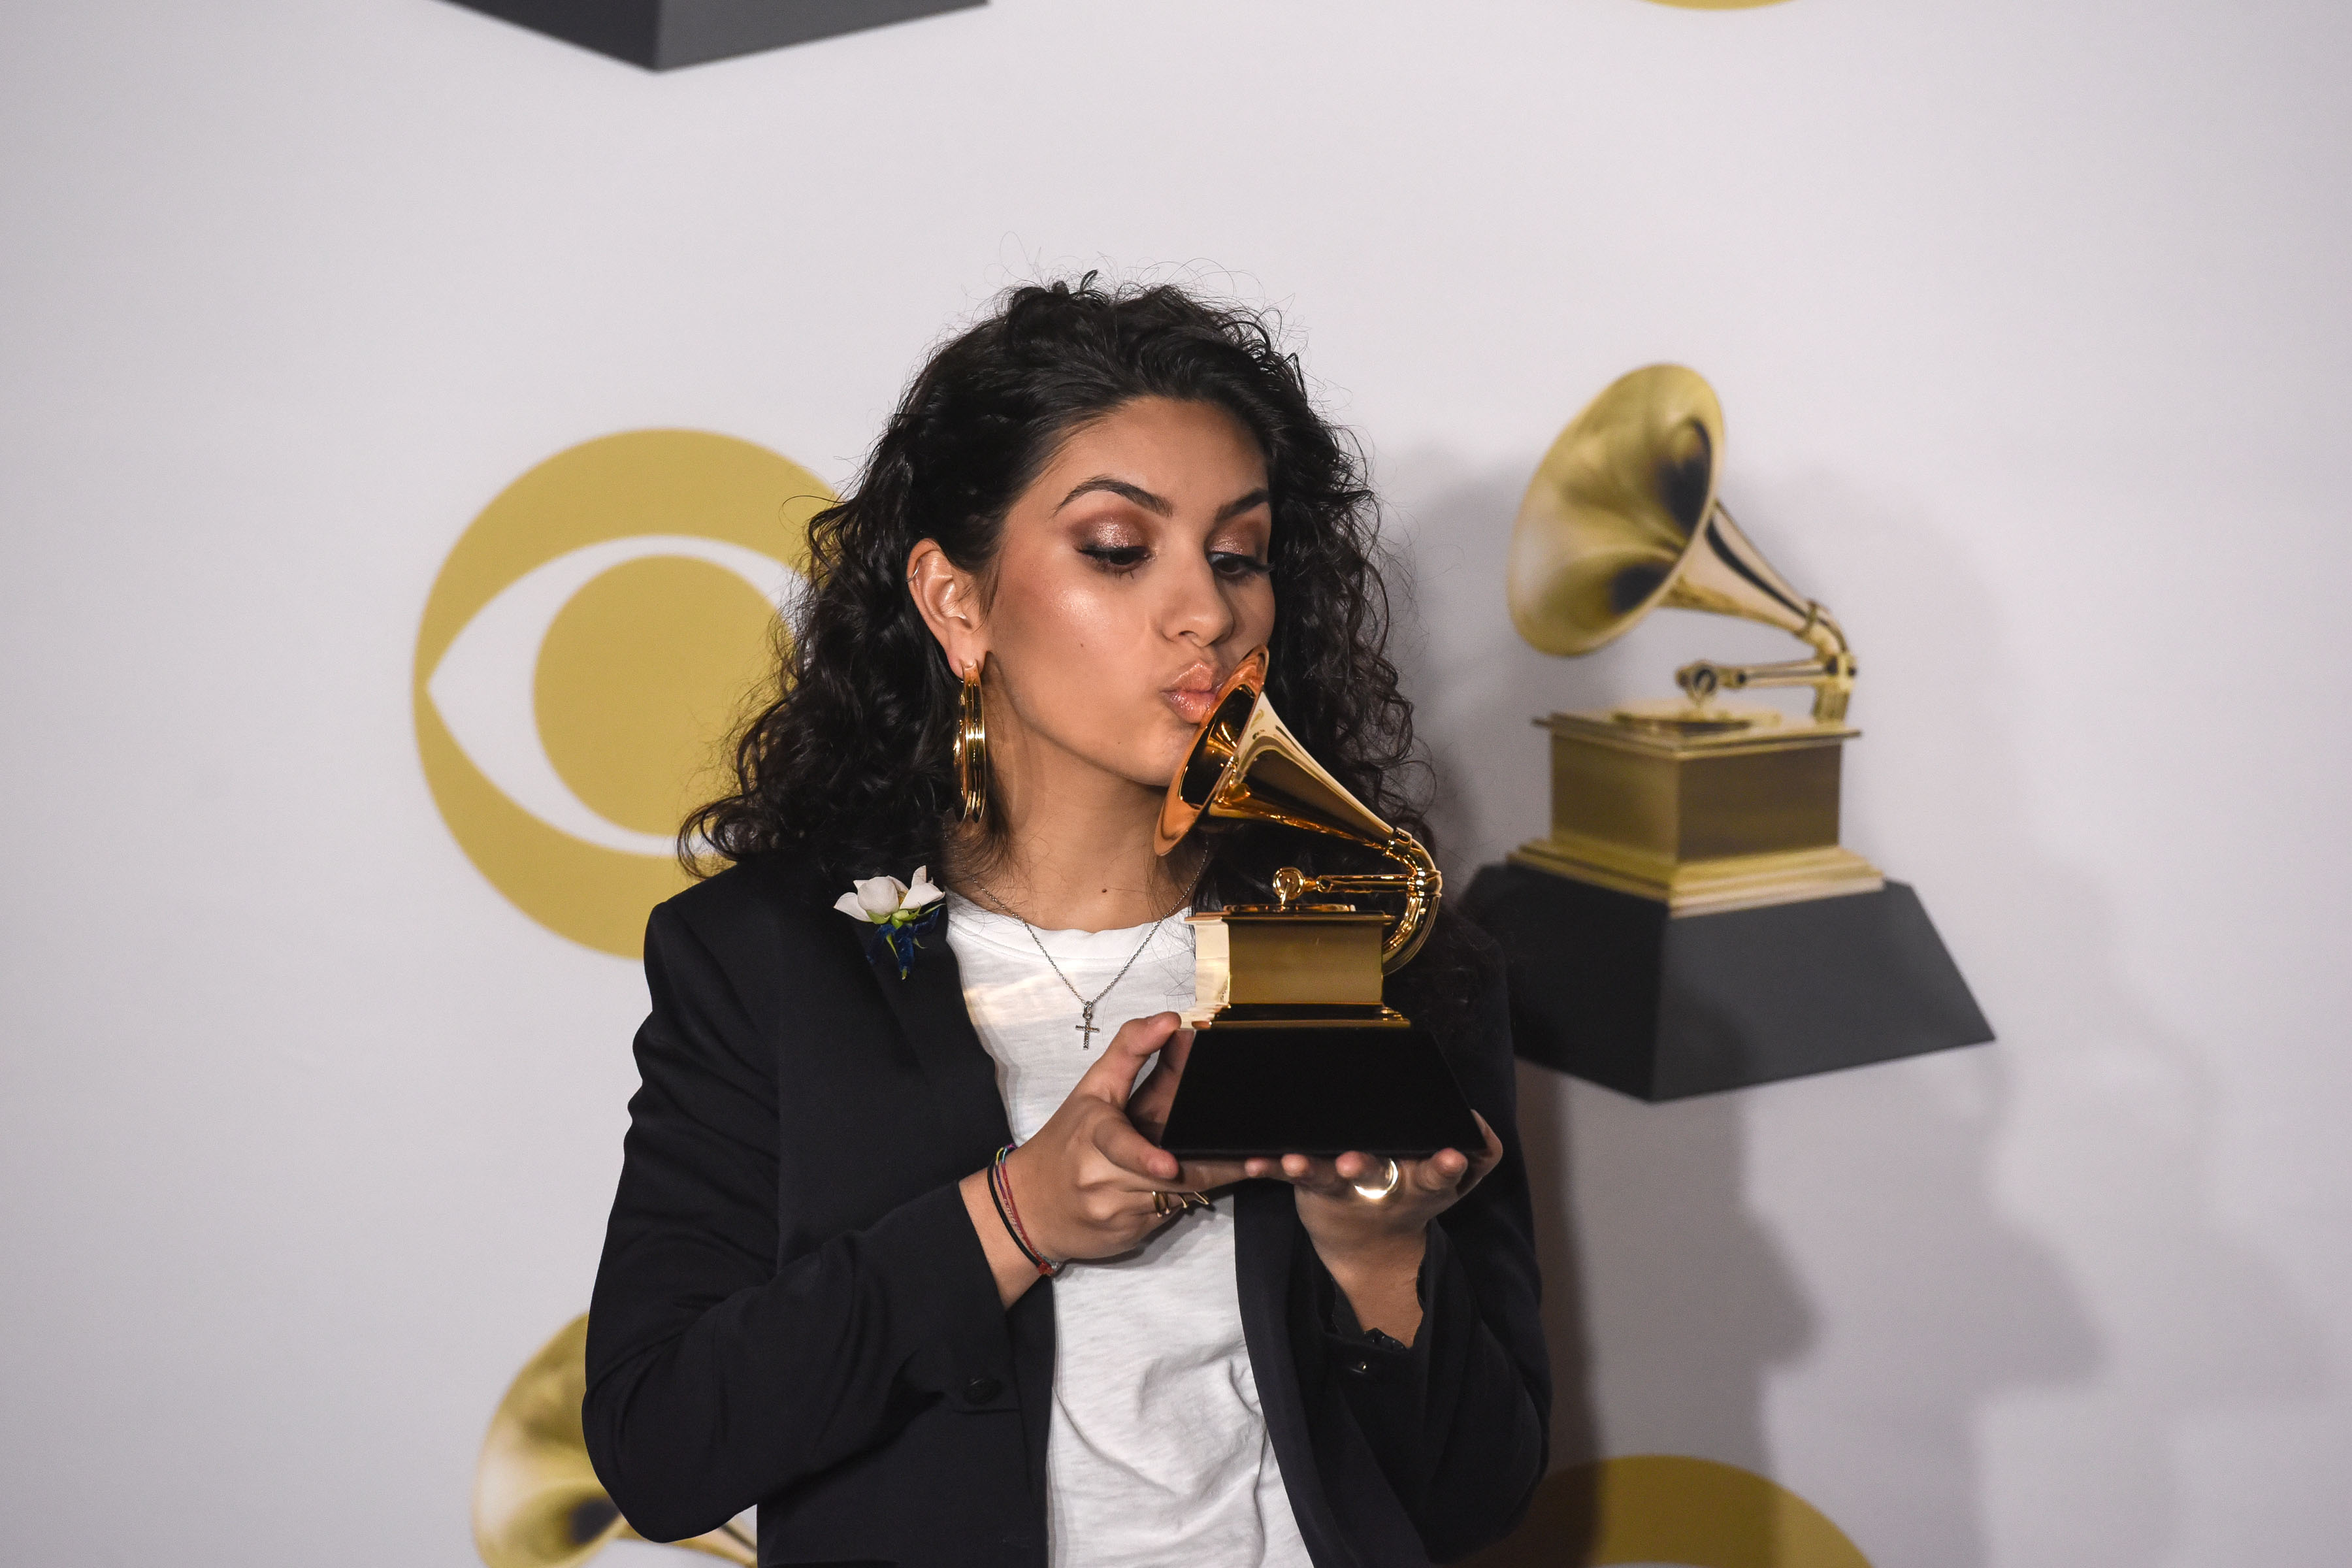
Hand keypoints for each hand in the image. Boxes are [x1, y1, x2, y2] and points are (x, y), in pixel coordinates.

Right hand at [959, 1013, 1240, 1306]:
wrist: (1031, 1208)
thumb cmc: (1065, 1141)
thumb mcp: (1091, 1090)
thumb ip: (1130, 1051)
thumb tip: (1171, 1020)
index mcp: (1093, 1134)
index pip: (1118, 1144)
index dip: (1144, 1155)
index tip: (1168, 1166)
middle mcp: (1102, 1177)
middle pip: (1168, 1175)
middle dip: (1206, 1162)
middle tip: (1254, 1156)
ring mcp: (1116, 1211)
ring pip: (1177, 1196)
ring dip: (1206, 1177)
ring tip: (1238, 1161)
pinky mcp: (1131, 1234)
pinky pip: (1172, 1213)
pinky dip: (1187, 1195)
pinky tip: (1197, 1181)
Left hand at [1241, 1114, 1504, 1342]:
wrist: (1370, 1250)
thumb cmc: (1413, 1191)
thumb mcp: (1450, 1181)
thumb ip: (1476, 1152)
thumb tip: (1473, 1121)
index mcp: (1423, 1181)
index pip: (1441, 1174)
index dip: (1446, 1166)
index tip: (1451, 1156)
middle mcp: (1384, 1187)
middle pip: (1377, 1175)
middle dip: (1364, 1167)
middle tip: (1352, 1163)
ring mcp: (1345, 1190)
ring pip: (1327, 1178)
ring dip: (1311, 1168)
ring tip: (1294, 1160)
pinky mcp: (1313, 1190)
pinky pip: (1289, 1177)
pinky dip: (1270, 1167)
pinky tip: (1251, 1161)